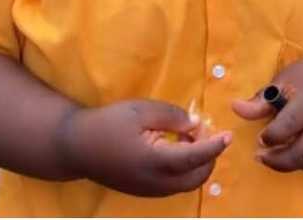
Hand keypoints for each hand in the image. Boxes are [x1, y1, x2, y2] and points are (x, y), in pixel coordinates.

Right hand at [60, 99, 230, 196]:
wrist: (75, 147)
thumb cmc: (107, 124)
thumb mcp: (140, 111)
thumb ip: (172, 116)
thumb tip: (196, 124)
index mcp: (153, 161)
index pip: (194, 157)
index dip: (214, 147)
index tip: (228, 135)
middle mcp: (154, 182)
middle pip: (197, 176)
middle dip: (209, 155)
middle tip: (201, 131)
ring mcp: (149, 190)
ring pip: (188, 183)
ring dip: (197, 162)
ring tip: (187, 137)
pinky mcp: (146, 191)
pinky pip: (176, 184)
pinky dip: (185, 168)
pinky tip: (175, 147)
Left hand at [232, 55, 302, 171]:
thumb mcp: (286, 79)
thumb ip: (262, 99)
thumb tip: (235, 108)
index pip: (289, 126)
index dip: (271, 136)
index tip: (260, 137)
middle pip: (302, 152)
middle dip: (278, 160)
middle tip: (260, 156)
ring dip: (289, 164)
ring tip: (272, 157)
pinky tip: (290, 155)